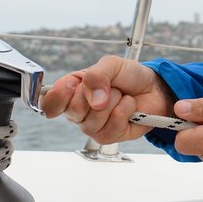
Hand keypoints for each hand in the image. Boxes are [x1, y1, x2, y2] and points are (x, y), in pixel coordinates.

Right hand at [40, 56, 174, 143]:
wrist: (153, 88)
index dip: (57, 96)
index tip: (73, 84)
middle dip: (95, 93)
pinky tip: (128, 105)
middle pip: (73, 111)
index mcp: (72, 91)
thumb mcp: (111, 64)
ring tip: (120, 94)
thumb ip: (97, 75)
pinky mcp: (109, 137)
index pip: (49, 102)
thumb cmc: (128, 76)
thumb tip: (93, 100)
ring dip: (113, 101)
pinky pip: (111, 128)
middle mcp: (78, 111)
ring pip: (93, 120)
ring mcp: (92, 126)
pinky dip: (124, 111)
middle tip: (108, 85)